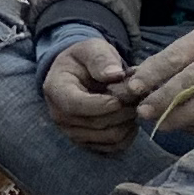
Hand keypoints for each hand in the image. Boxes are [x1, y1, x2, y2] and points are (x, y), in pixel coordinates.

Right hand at [41, 33, 138, 151]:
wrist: (79, 74)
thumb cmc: (85, 60)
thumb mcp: (91, 48)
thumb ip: (101, 58)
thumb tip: (114, 74)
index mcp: (56, 90)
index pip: (76, 105)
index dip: (103, 104)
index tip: (121, 96)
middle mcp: (60, 115)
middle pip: (97, 123)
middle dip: (123, 109)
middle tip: (137, 95)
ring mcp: (72, 132)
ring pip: (110, 136)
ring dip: (128, 121)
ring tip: (133, 103)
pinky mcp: (88, 142)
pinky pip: (115, 146)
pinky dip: (129, 133)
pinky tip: (130, 117)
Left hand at [128, 23, 193, 135]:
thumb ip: (171, 58)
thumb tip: (138, 79)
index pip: (174, 58)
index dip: (152, 74)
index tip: (133, 88)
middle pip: (190, 83)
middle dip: (163, 100)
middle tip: (143, 112)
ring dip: (181, 117)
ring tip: (163, 124)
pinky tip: (189, 127)